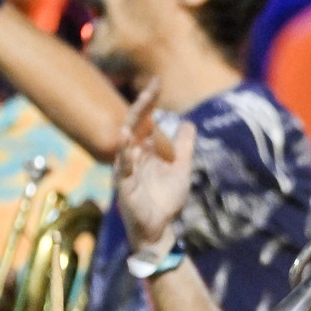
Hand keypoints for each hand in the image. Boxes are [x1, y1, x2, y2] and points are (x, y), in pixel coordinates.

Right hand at [112, 81, 189, 254]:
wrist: (160, 229)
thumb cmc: (166, 199)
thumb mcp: (181, 169)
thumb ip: (183, 147)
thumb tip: (189, 123)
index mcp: (146, 150)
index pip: (146, 120)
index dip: (150, 101)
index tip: (157, 82)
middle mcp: (133, 156)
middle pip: (135, 125)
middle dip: (143, 105)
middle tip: (152, 86)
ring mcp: (126, 169)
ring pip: (126, 142)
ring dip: (133, 122)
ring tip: (141, 105)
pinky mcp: (124, 185)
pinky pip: (122, 166)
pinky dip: (124, 152)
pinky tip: (125, 138)